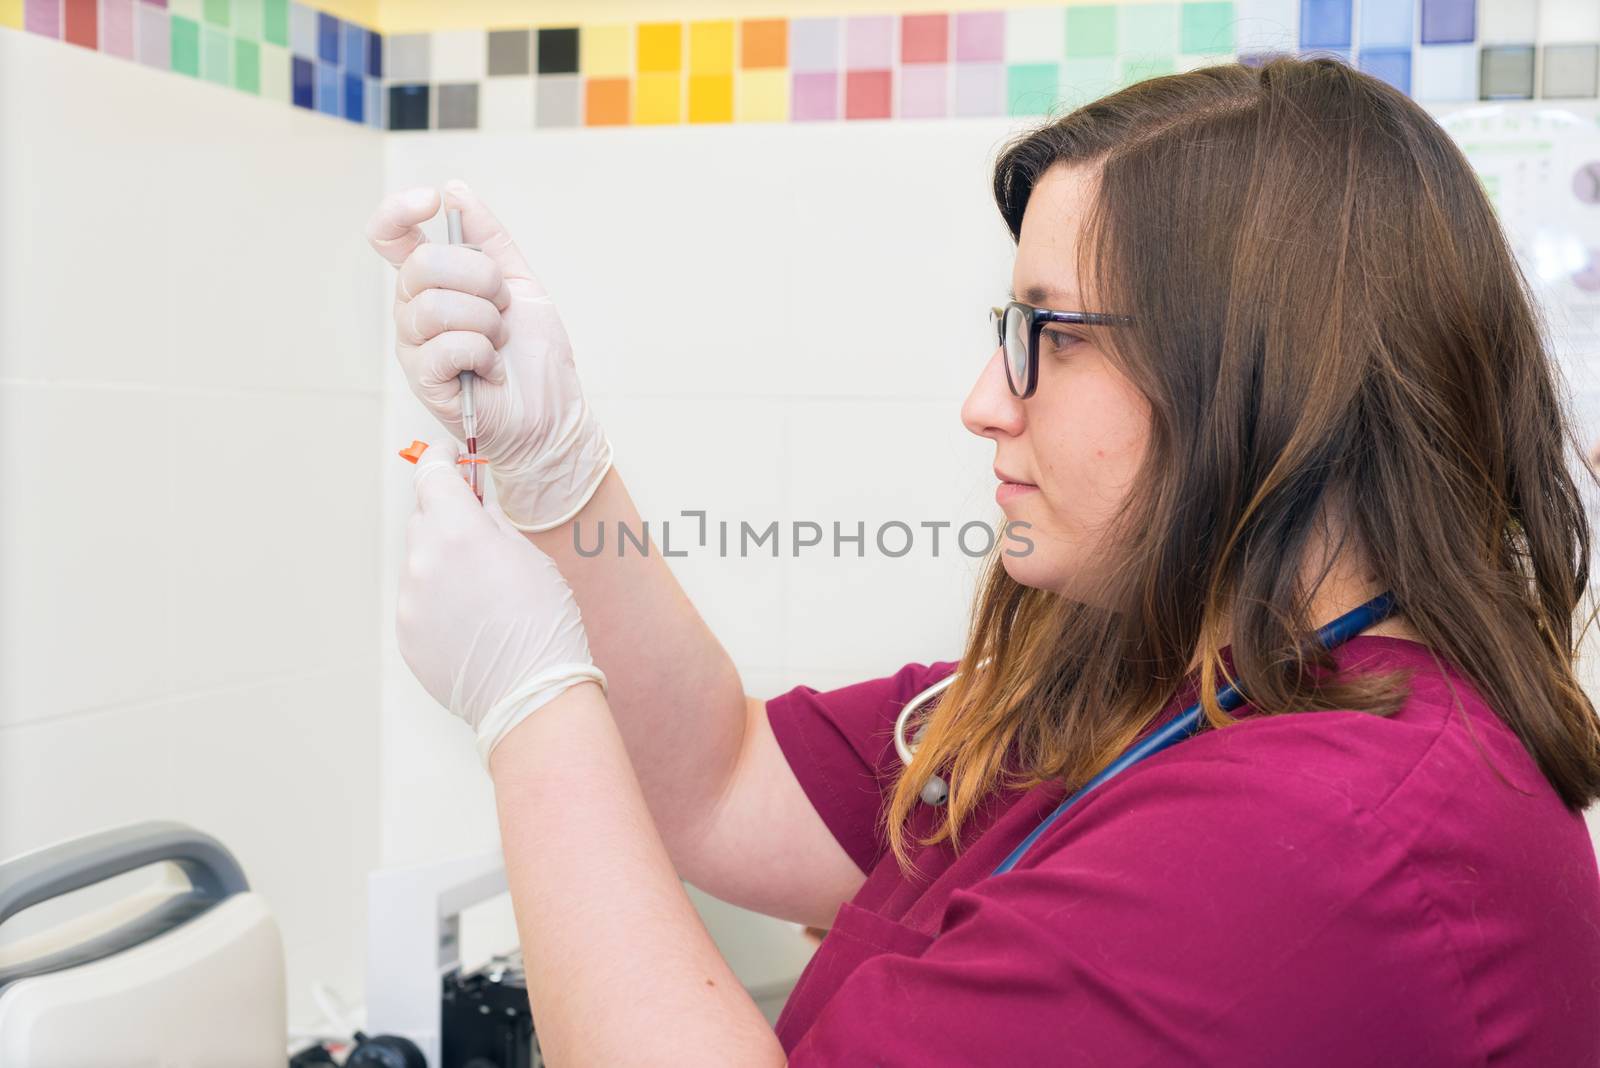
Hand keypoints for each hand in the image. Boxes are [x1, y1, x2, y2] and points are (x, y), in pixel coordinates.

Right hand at [365, 179, 612, 531]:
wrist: (552, 414)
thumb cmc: (534, 356)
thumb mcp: (521, 284)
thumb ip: (490, 239)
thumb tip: (456, 191)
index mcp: (432, 283)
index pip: (389, 236)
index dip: (399, 211)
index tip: (431, 202)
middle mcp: (413, 310)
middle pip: (424, 264)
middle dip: (482, 279)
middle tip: (503, 307)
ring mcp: (414, 346)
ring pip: (436, 305)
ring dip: (486, 320)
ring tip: (498, 343)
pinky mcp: (423, 381)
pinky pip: (445, 346)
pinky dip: (482, 353)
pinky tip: (491, 369)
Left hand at [398, 437, 607, 766]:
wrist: (532, 693)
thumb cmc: (545, 624)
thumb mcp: (529, 558)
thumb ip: (491, 524)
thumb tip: (473, 505)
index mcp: (459, 532)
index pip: (432, 475)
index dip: (440, 459)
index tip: (449, 456)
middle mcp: (425, 560)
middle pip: (423, 517)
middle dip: (446, 516)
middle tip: (477, 533)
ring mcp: (410, 599)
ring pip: (419, 561)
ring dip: (442, 562)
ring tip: (482, 592)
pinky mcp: (406, 632)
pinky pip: (417, 600)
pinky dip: (438, 600)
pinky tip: (470, 620)